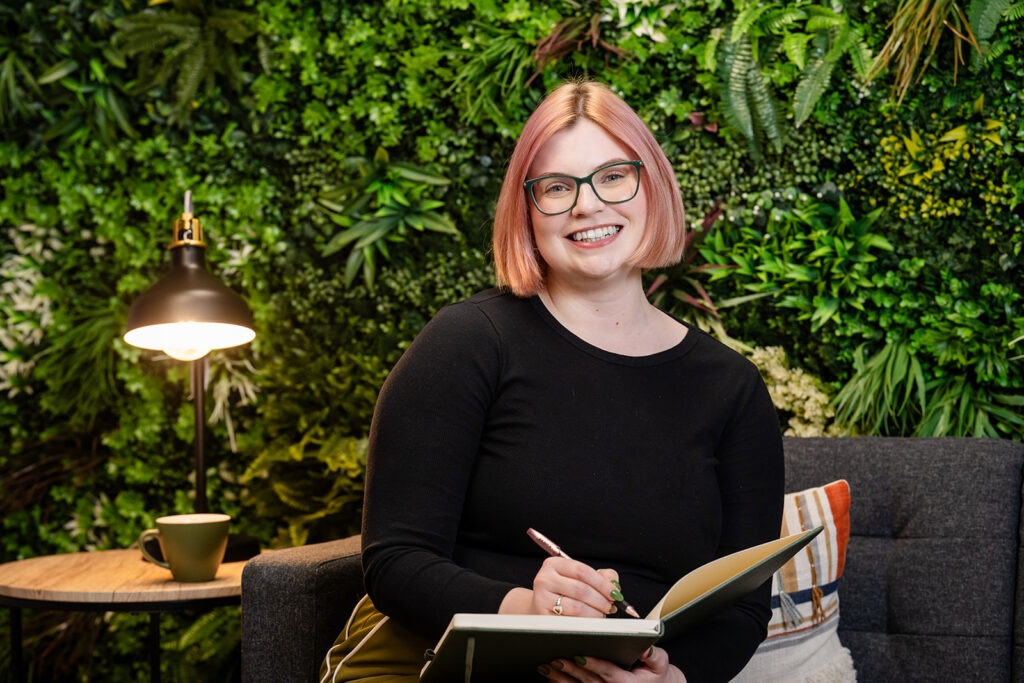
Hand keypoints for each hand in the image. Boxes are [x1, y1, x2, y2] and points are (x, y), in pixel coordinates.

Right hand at [530, 556, 621, 616]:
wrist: (540, 607)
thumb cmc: (564, 592)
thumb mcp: (580, 578)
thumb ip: (601, 576)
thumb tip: (614, 585)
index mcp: (554, 564)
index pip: (582, 571)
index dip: (602, 583)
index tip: (615, 594)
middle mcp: (544, 579)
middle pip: (580, 589)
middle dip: (601, 600)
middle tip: (610, 607)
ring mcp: (541, 598)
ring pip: (576, 607)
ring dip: (595, 614)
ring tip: (601, 615)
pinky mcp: (543, 617)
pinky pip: (570, 621)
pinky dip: (584, 623)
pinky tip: (590, 622)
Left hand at [537, 647, 686, 682]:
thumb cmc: (657, 675)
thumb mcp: (661, 664)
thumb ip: (653, 656)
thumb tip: (644, 648)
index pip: (608, 673)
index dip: (593, 665)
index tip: (579, 656)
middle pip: (589, 681)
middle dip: (570, 670)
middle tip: (554, 659)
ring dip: (561, 679)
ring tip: (546, 667)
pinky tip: (551, 677)